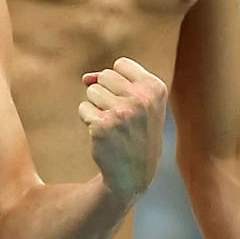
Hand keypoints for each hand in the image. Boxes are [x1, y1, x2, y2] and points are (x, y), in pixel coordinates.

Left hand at [79, 57, 167, 202]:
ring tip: (113, 125)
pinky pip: (84, 108)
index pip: (121, 64)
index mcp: (156, 88)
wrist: (134, 174)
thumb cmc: (136, 133)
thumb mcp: (139, 103)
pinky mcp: (103, 125)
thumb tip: (86, 78)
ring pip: (91, 90)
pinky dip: (88, 120)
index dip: (118, 82)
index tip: (129, 102)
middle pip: (105, 76)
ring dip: (96, 106)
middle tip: (120, 117)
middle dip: (106, 93)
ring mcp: (122, 112)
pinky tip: (103, 135)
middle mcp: (141, 98)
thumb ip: (116, 82)